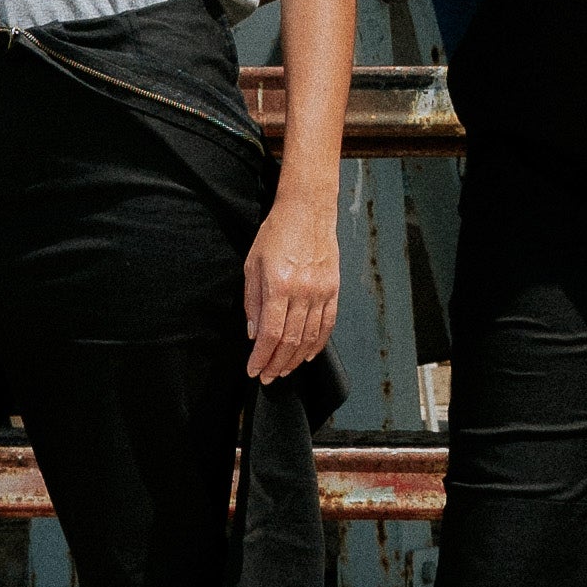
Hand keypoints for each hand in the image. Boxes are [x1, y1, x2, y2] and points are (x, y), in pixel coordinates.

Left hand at [243, 192, 339, 381]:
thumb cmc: (276, 233)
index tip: (254, 370)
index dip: (261, 357)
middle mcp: (302, 292)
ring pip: (309, 337)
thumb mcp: (253, 264)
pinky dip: (318, 344)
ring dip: (296, 359)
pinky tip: (308, 355)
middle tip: (267, 376)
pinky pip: (327, 324)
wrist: (308, 210)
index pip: (270, 333)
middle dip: (277, 364)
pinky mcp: (333, 289)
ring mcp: (321, 292)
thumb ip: (253, 301)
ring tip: (284, 370)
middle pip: (290, 340)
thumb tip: (254, 333)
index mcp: (279, 285)